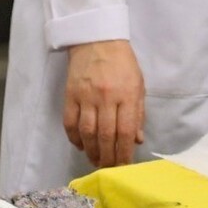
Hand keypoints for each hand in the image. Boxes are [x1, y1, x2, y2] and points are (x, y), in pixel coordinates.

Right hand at [63, 40, 145, 168]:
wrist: (97, 40)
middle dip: (108, 156)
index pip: (125, 131)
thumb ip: (138, 113)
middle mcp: (106, 98)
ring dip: (91, 150)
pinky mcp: (70, 95)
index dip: (123, 152)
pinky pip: (70, 123)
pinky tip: (80, 145)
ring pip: (87, 132)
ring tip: (95, 160)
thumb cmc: (122, 63)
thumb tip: (136, 139)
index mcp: (127, 95)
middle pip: (106, 135)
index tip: (124, 165)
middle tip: (108, 167)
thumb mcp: (138, 85)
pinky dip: (74, 137)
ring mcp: (86, 97)